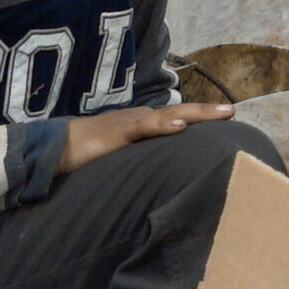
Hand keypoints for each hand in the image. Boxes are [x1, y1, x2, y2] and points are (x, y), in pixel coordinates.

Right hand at [58, 102, 234, 174]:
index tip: (228, 118)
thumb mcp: (122, 158)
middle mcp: (140, 118)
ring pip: (169, 115)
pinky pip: (143, 127)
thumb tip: (164, 177)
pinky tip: (180, 125)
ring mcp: (130, 123)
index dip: (202, 119)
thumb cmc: (88, 154)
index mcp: (143, 124)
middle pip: (181, 113)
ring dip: (197, 113)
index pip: (178, 118)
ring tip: (222, 112)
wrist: (56, 148)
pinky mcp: (116, 132)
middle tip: (233, 111)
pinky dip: (162, 125)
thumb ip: (142, 160)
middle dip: (208, 112)